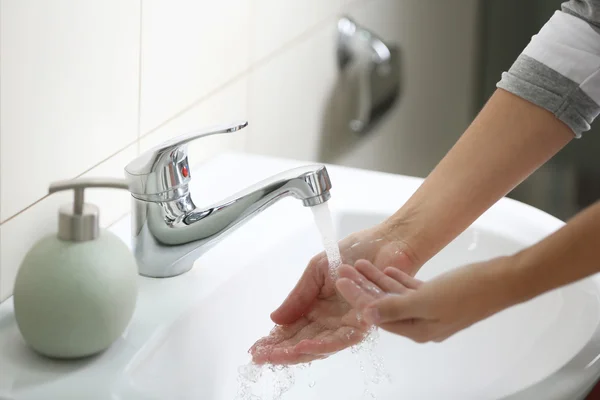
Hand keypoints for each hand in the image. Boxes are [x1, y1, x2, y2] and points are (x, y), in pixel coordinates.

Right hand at [249, 224, 418, 364]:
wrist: (386, 242)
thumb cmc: (353, 253)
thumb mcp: (316, 271)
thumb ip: (298, 295)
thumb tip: (274, 318)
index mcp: (317, 308)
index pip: (292, 329)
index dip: (274, 340)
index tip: (255, 348)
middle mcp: (331, 321)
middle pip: (303, 342)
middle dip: (280, 351)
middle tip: (259, 357)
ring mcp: (347, 324)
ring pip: (320, 346)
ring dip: (297, 352)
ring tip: (277, 356)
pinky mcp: (364, 322)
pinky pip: (342, 339)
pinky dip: (322, 344)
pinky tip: (303, 346)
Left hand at [336, 257, 516, 342]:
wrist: (502, 280)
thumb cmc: (467, 291)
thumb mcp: (427, 300)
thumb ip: (395, 307)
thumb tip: (367, 315)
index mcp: (417, 330)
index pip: (378, 315)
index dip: (358, 298)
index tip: (341, 282)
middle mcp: (421, 323)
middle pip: (384, 305)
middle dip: (363, 288)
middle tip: (344, 270)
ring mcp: (430, 309)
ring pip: (396, 295)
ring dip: (377, 280)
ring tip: (359, 264)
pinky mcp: (438, 295)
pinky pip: (411, 289)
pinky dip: (398, 279)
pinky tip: (386, 269)